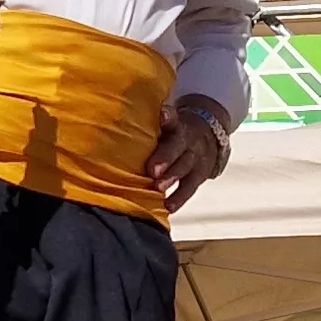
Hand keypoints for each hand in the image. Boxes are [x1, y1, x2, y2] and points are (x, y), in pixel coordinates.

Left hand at [147, 96, 230, 211]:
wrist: (209, 133)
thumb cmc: (173, 133)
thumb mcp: (166, 125)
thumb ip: (148, 127)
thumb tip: (111, 129)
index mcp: (176, 124)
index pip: (173, 118)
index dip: (168, 116)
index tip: (162, 113)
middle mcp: (187, 139)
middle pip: (178, 146)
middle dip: (166, 157)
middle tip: (153, 170)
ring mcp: (196, 157)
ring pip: (185, 166)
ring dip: (172, 177)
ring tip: (158, 188)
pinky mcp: (200, 174)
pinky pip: (190, 187)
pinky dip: (179, 197)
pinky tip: (168, 206)